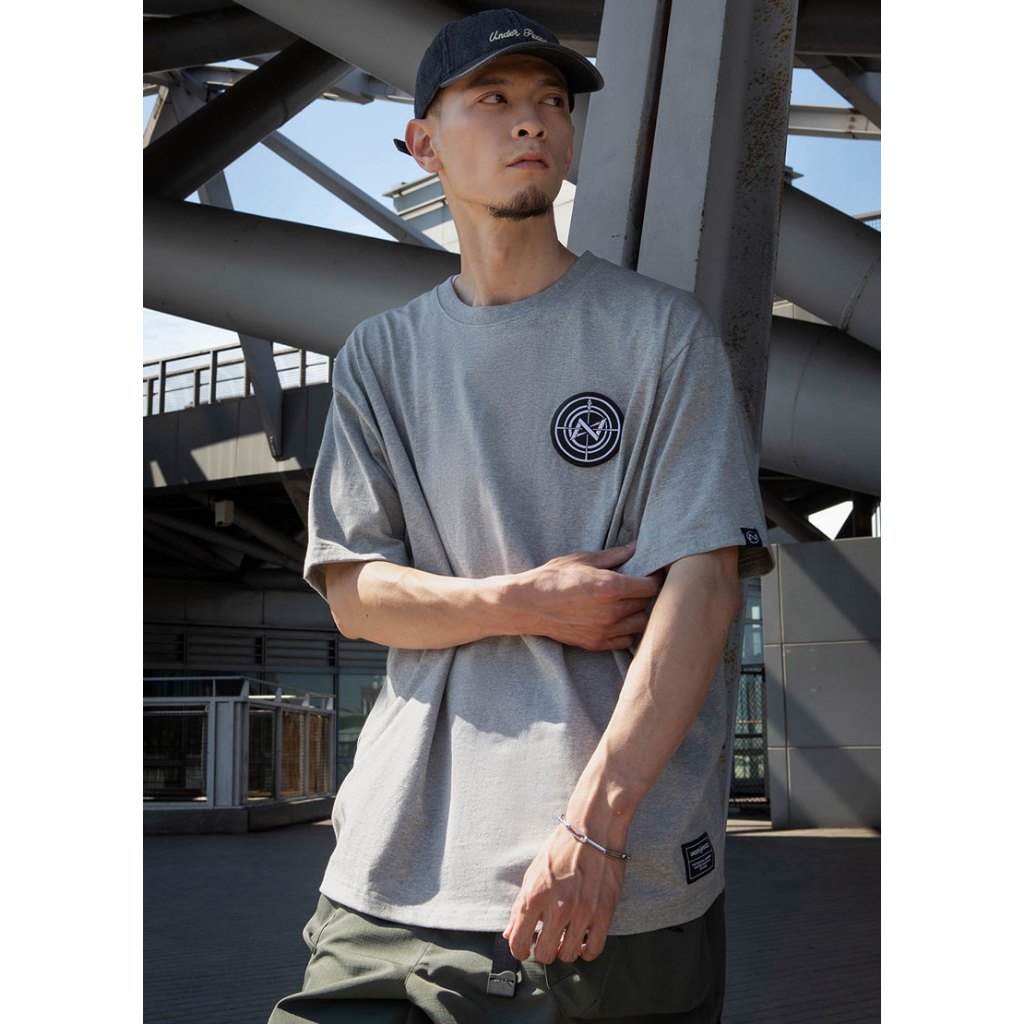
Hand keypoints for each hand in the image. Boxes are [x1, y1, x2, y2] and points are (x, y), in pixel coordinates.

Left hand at [503, 824, 625, 964]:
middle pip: (545, 954)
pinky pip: (594, 949)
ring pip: (569, 955)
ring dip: (564, 950)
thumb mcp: (532, 874)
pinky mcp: (604, 912)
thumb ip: (520, 907)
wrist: (592, 829)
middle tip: (547, 940)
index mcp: (534, 895)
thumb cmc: (560, 849)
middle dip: (543, 951)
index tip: (525, 947)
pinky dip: (586, 951)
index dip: (520, 950)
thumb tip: (509, 934)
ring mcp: (582, 911)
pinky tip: (583, 941)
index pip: (519, 943)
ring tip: (565, 938)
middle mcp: (557, 906)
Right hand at [512, 542, 660, 650]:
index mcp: (611, 587)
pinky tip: (616, 620)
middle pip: (647, 604)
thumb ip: (614, 555)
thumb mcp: (583, 559)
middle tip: (635, 587)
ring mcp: (605, 630)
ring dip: (637, 613)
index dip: (653, 579)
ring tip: (626, 604)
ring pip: (640, 624)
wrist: (528, 604)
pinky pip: (625, 641)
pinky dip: (625, 631)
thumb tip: (635, 547)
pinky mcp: (596, 643)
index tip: (649, 574)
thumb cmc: (553, 577)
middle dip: (644, 594)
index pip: (651, 586)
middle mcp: (612, 611)